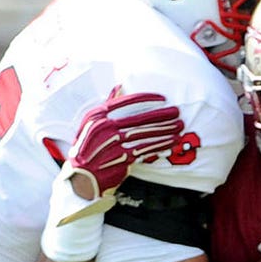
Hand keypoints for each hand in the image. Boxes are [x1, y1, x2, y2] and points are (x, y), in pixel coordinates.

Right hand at [67, 86, 183, 199]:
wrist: (81, 175)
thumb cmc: (88, 146)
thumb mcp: (91, 123)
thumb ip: (106, 105)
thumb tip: (120, 86)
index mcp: (97, 115)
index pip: (126, 102)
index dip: (146, 99)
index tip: (162, 98)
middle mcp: (104, 128)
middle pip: (138, 119)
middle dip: (161, 115)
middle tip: (177, 112)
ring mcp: (113, 144)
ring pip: (144, 134)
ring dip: (164, 130)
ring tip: (179, 126)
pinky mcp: (121, 159)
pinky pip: (145, 149)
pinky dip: (160, 145)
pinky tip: (171, 142)